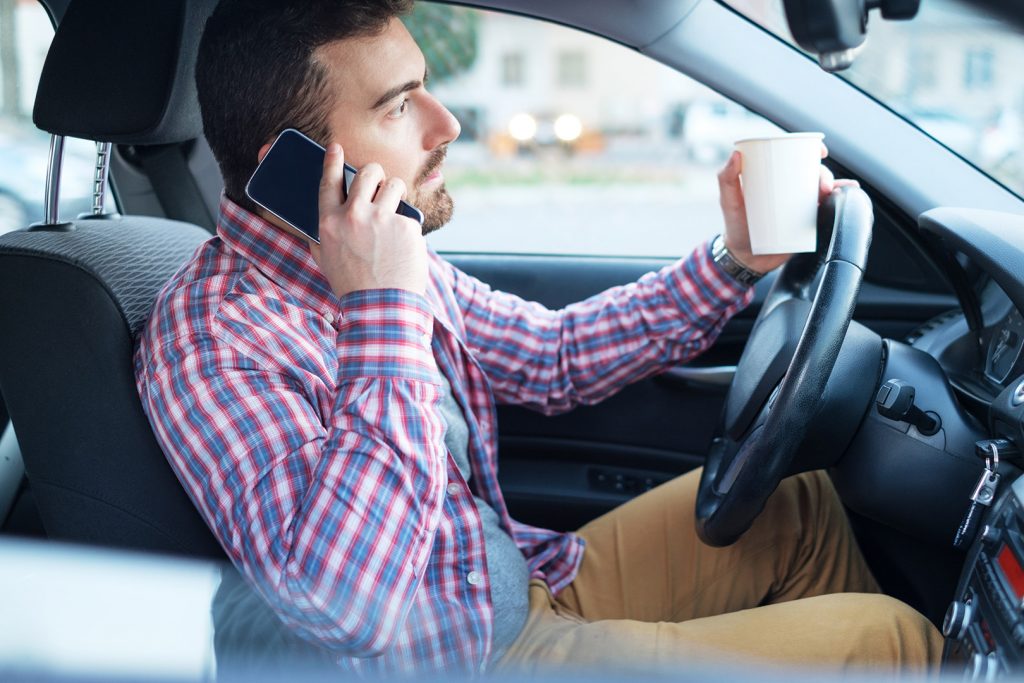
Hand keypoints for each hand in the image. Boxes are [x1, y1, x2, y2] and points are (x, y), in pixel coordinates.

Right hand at [310, 144, 426, 298]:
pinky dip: (408, 226)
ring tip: (395, 210)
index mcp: (329, 223)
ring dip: (396, 193)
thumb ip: (323, 235)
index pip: (328, 182)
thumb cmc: (353, 285)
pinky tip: (404, 246)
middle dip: (375, 174)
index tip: (335, 147)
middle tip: (380, 183)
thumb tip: (323, 217)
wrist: (381, 307)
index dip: (332, 161)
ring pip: (393, 185)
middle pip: (367, 173)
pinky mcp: (405, 226)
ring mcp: (381, 219)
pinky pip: (409, 214)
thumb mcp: (326, 259)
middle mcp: (354, 216)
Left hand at [717, 144, 858, 273]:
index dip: (810, 149)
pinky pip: (828, 206)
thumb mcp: (729, 201)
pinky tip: (851, 191)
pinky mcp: (808, 220)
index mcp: (773, 176)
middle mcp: (789, 187)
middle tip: (822, 185)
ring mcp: (800, 203)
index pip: (794, 156)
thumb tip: (735, 154)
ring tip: (831, 192)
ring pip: (822, 187)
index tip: (819, 151)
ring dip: (834, 184)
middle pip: (811, 172)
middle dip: (823, 173)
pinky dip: (842, 196)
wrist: (746, 257)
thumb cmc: (735, 225)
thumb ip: (726, 179)